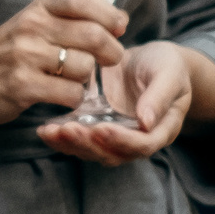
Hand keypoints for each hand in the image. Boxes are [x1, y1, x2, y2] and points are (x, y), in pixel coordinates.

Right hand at [0, 0, 128, 129]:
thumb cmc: (5, 52)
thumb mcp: (31, 23)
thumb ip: (67, 19)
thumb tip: (118, 21)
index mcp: (36, 8)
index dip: (107, 13)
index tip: (119, 27)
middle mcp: (31, 27)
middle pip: (92, 35)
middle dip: (112, 51)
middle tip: (110, 60)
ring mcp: (25, 56)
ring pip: (84, 67)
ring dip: (88, 79)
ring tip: (74, 79)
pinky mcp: (22, 86)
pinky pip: (70, 93)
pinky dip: (74, 98)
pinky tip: (62, 96)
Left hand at [39, 42, 199, 165]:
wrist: (152, 59)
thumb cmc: (167, 66)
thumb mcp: (170, 74)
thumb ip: (160, 96)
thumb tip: (146, 121)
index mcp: (160, 131)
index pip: (142, 145)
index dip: (122, 140)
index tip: (102, 128)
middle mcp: (135, 139)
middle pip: (112, 153)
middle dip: (89, 144)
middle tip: (69, 130)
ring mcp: (114, 133)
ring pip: (92, 149)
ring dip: (71, 144)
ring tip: (51, 131)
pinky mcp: (95, 124)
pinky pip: (78, 137)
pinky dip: (61, 137)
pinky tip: (44, 129)